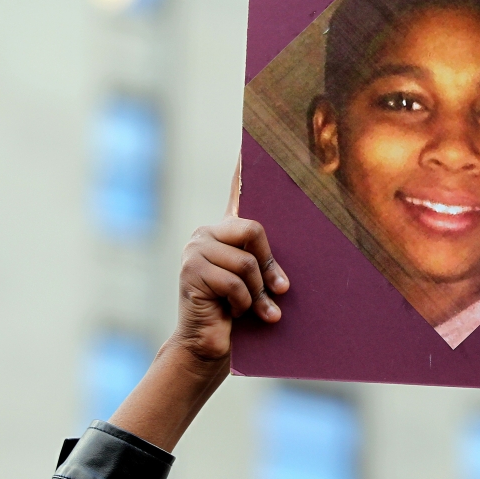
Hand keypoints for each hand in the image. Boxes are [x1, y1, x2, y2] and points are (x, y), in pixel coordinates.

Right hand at [173, 158, 289, 364]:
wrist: (209, 346)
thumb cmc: (239, 313)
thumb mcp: (258, 282)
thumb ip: (267, 262)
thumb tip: (288, 266)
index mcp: (227, 230)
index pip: (238, 188)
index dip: (246, 163)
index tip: (253, 132)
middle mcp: (208, 233)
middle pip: (255, 230)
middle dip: (270, 267)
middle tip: (277, 291)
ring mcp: (195, 249)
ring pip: (248, 261)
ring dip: (256, 292)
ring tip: (252, 308)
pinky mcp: (191, 269)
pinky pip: (236, 281)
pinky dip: (243, 303)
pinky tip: (233, 313)